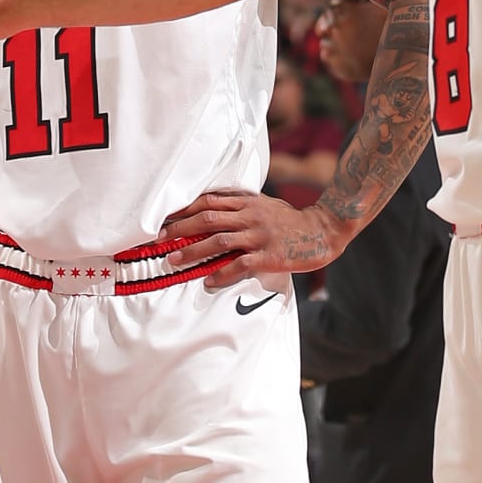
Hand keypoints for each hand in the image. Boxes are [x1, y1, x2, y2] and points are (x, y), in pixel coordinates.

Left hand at [158, 188, 344, 283]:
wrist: (322, 230)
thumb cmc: (291, 219)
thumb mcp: (265, 204)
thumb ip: (241, 204)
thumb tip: (213, 206)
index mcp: (247, 202)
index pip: (208, 202)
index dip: (183, 210)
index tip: (164, 220)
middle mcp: (250, 216)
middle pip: (207, 219)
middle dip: (180, 229)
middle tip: (158, 240)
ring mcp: (259, 235)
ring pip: (219, 241)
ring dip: (193, 251)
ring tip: (174, 260)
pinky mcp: (269, 255)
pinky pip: (240, 264)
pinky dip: (222, 272)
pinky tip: (208, 280)